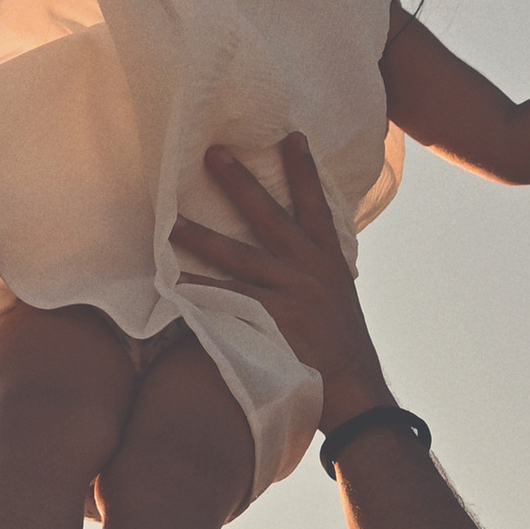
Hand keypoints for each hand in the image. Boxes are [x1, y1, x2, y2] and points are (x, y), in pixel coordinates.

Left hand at [172, 139, 388, 425]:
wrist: (358, 392)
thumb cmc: (342, 349)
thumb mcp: (340, 300)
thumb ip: (318, 272)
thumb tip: (298, 250)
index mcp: (330, 262)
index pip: (316, 206)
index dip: (304, 171)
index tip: (292, 136)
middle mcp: (312, 270)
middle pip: (270, 216)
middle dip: (241, 184)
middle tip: (212, 153)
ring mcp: (294, 293)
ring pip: (239, 257)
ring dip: (203, 237)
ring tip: (171, 221)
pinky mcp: (277, 320)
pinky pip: (228, 302)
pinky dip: (200, 292)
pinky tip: (172, 284)